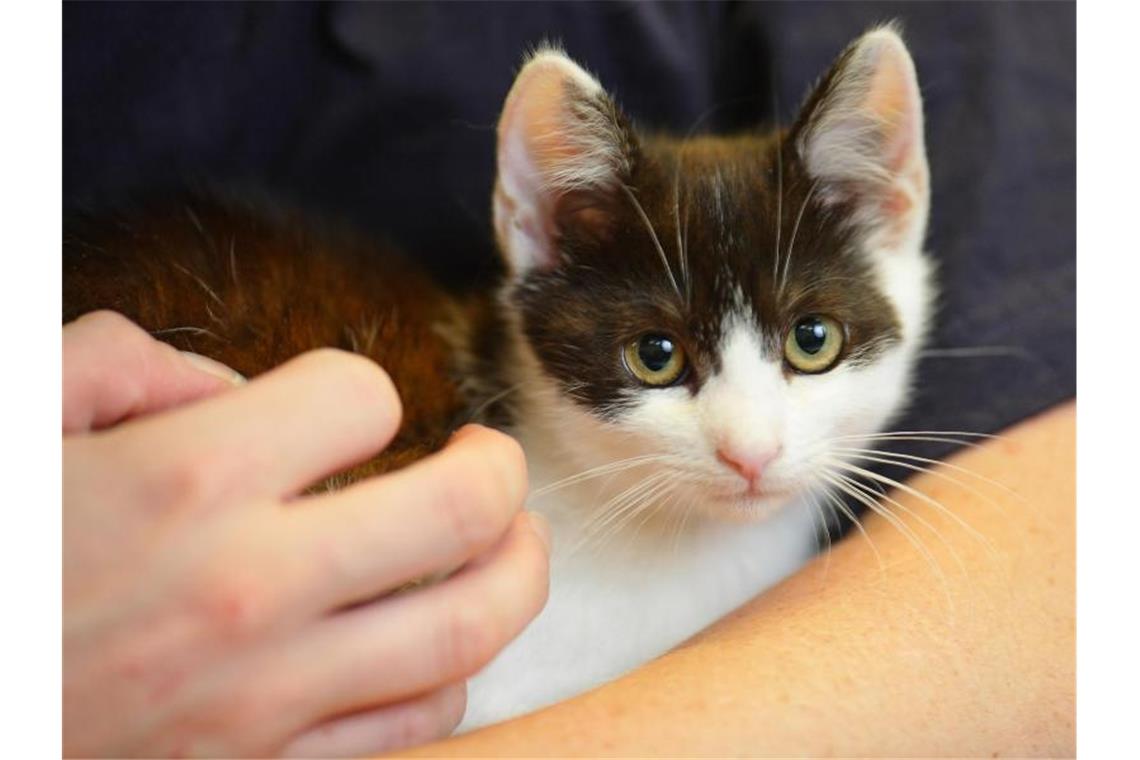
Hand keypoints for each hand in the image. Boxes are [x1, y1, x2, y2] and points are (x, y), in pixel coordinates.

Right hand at [63, 311, 549, 757]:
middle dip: (496, 469)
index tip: (333, 412)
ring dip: (517, 571)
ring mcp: (268, 695)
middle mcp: (248, 588)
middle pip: (461, 510)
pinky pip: (416, 726)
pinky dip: (454, 675)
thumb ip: (115, 364)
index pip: (359, 397)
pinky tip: (441, 641)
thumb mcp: (19, 425)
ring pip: (467, 627)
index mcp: (185, 482)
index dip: (353, 391)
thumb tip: (218, 383)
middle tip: (487, 457)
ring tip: (514, 539)